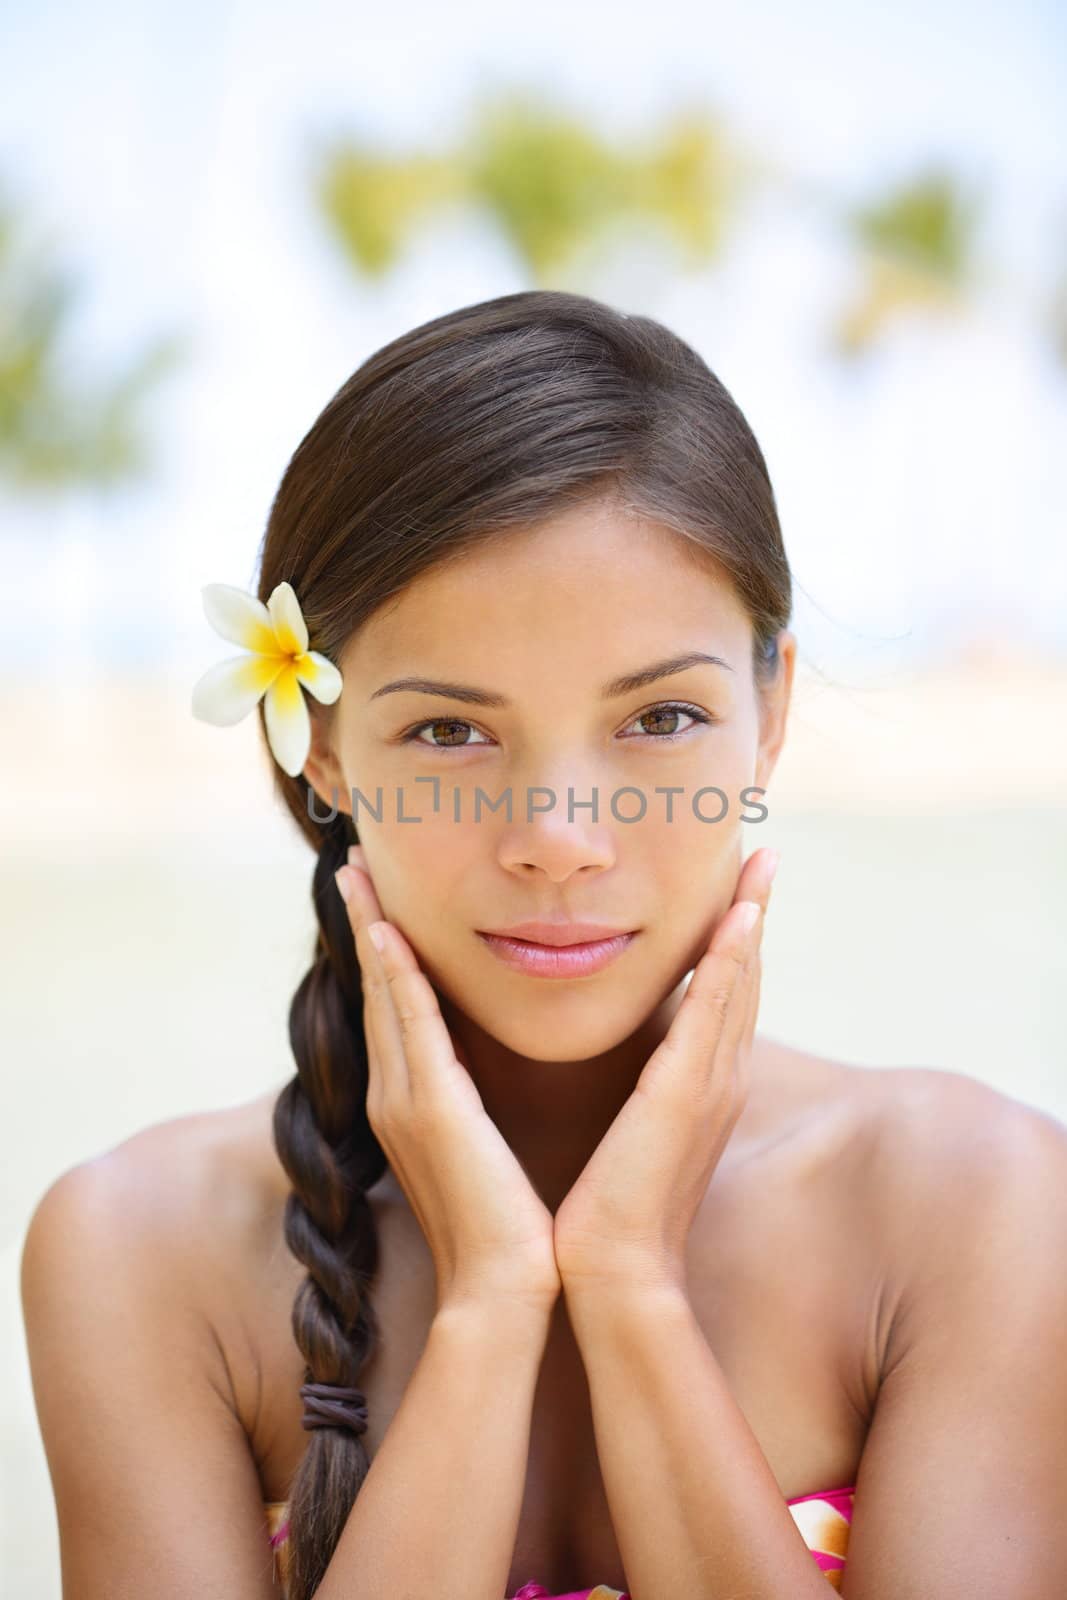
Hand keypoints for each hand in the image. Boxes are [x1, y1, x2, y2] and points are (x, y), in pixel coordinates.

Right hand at [335, 846, 561, 1317]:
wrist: (505, 1289)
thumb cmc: (509, 1225)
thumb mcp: (485, 1148)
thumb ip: (474, 1105)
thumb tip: (486, 1074)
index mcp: (413, 1103)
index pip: (395, 1009)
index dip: (384, 951)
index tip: (378, 899)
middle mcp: (396, 1095)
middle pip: (376, 991)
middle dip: (364, 924)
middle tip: (351, 864)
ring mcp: (405, 1102)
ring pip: (385, 996)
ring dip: (371, 931)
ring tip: (356, 875)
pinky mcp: (429, 1110)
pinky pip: (411, 1028)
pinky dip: (396, 978)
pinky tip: (388, 935)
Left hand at [552, 847, 779, 1299]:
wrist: (609, 1268)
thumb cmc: (609, 1206)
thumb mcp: (632, 1131)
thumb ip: (639, 1091)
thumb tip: (631, 1065)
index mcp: (701, 1085)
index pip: (725, 995)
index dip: (738, 939)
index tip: (740, 886)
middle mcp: (718, 1077)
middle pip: (746, 977)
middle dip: (756, 912)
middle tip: (767, 851)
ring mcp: (710, 1083)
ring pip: (740, 982)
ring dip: (752, 918)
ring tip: (763, 861)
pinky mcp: (688, 1092)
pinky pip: (715, 1011)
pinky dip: (732, 960)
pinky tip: (741, 916)